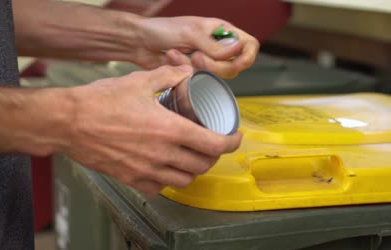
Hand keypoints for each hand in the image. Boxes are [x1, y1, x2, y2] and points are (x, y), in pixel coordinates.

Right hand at [63, 65, 241, 194]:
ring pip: (185, 180)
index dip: (231, 143)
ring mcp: (147, 171)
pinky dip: (170, 180)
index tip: (235, 137)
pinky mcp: (132, 179)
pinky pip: (161, 188)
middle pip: (203, 165)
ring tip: (192, 157)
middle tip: (212, 144)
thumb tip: (187, 73)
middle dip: (214, 155)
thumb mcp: (139, 81)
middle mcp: (162, 155)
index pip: (214, 145)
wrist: (68, 123)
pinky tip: (167, 167)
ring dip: (194, 169)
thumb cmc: (100, 102)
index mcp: (169, 130)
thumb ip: (169, 76)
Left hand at [132, 16, 258, 77]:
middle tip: (197, 56)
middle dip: (215, 66)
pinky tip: (172, 58)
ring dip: (197, 67)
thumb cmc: (163, 29)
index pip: (249, 45)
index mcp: (221, 31)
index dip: (247, 55)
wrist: (140, 41)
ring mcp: (207, 60)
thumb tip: (238, 49)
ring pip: (217, 75)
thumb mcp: (191, 34)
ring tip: (181, 54)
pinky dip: (185, 70)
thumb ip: (215, 46)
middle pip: (235, 66)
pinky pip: (200, 79)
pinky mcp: (195, 72)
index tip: (236, 61)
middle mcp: (218, 46)